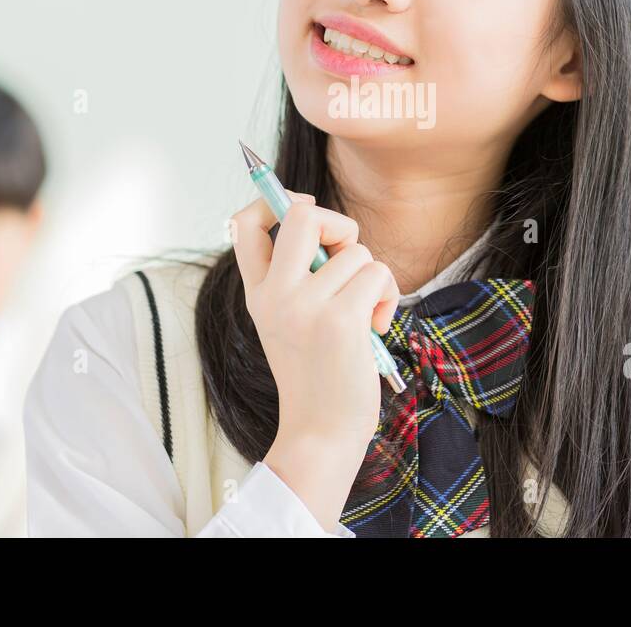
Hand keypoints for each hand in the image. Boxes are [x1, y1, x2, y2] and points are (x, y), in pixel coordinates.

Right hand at [229, 192, 399, 531]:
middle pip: (303, 212)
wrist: (321, 431)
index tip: (299, 208)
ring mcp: (305, 306)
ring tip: (364, 314)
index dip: (272, 199)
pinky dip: (387, 296)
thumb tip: (327, 222)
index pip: (244, 224)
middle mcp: (274, 295)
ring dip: (372, 278)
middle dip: (337, 222)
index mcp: (258, 293)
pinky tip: (375, 327)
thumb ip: (298, 277)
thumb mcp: (291, 321)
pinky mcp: (340, 320)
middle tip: (345, 255)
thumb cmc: (318, 373)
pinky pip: (377, 273)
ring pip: (357, 251)